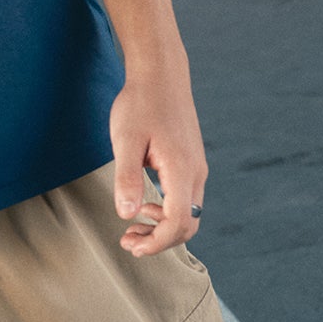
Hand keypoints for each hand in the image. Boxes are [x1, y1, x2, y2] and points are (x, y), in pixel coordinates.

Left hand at [110, 59, 208, 256]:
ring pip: (188, 213)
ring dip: (162, 227)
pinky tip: (143, 205)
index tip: (131, 246)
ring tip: (131, 227)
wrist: (160, 74)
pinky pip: (185, 198)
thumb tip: (127, 214)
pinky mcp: (190, 162)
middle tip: (127, 242)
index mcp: (181, 170)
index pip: (178, 222)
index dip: (157, 243)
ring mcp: (196, 168)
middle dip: (159, 241)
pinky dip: (166, 211)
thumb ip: (127, 178)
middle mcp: (195, 173)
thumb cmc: (140, 104)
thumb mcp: (126, 140)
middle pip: (188, 225)